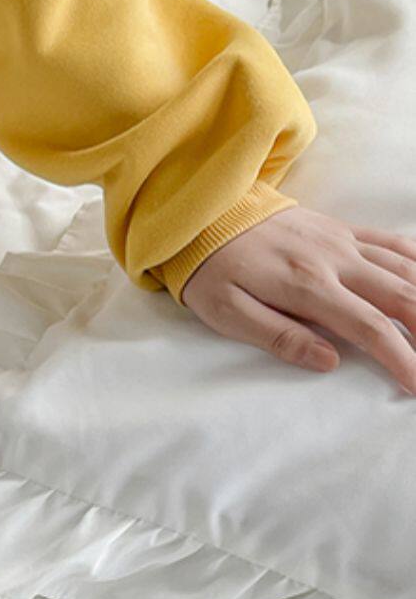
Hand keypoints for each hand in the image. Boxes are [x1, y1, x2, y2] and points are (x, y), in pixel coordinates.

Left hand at [181, 207, 415, 393]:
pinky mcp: (340, 229)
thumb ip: (280, 337)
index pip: (370, 327)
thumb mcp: (229, 312)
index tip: (415, 385)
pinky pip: (391, 242)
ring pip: (404, 268)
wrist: (202, 213)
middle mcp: (335, 260)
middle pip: (401, 295)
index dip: (401, 357)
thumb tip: (329, 362)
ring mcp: (342, 240)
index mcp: (308, 286)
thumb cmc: (211, 269)